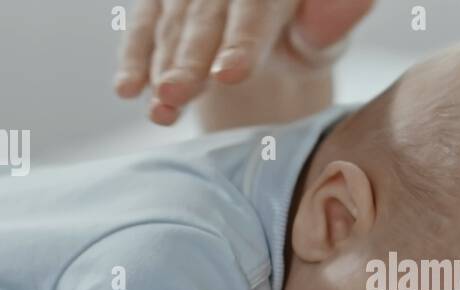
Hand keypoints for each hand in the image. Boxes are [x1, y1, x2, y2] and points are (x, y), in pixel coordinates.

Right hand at [114, 0, 373, 125]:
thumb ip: (332, 20)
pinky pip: (144, 27)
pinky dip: (134, 58)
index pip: (255, 11)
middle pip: (206, 19)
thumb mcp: (323, 36)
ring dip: (160, 69)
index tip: (228, 76)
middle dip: (190, 60)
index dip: (240, 44)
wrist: (269, 30)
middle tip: (176, 95)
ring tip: (160, 109)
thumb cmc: (302, 37)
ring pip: (173, 27)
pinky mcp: (162, 3)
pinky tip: (127, 90)